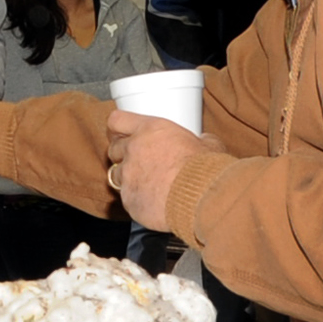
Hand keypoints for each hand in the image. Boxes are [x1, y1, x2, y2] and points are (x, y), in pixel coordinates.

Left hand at [102, 111, 217, 227]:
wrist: (202, 198)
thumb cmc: (206, 169)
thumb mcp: (209, 144)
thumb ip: (199, 139)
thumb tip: (204, 141)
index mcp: (150, 130)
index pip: (117, 120)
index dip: (117, 127)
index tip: (120, 132)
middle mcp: (134, 150)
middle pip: (113, 148)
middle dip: (122, 154)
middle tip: (137, 159)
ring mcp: (128, 176)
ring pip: (115, 175)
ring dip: (127, 178)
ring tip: (146, 183)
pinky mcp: (129, 200)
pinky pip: (126, 198)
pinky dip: (136, 199)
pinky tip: (152, 202)